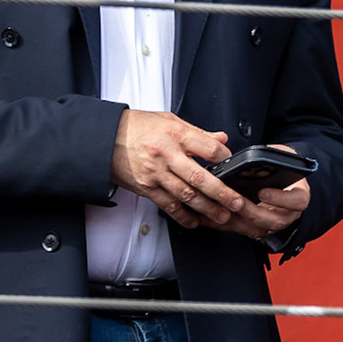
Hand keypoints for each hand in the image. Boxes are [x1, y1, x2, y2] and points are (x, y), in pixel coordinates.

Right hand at [110, 109, 242, 227]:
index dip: (225, 158)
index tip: (235, 165)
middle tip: (237, 202)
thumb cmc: (138, 127)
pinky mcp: (146, 188)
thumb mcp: (169, 120)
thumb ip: (198, 132)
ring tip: (222, 215)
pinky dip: (182, 215)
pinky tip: (194, 221)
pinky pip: (167, 204)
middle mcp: (166, 156)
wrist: (105, 139)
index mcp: (175, 135)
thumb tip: (221, 139)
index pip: (207, 148)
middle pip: (199, 177)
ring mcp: (156, 174)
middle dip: (221, 193)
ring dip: (206, 208)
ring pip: (185, 195)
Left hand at [200, 144, 311, 241]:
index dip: (280, 199)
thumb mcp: (281, 158)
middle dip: (252, 212)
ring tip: (221, 209)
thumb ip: (272, 160)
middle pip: (274, 221)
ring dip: (237, 221)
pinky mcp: (256, 228)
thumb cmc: (281, 167)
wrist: (281, 178)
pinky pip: (241, 231)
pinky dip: (225, 224)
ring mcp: (272, 223)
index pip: (297, 202)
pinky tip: (211, 216)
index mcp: (299, 196)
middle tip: (237, 201)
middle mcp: (288, 214)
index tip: (262, 192)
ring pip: (257, 230)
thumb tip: (253, 164)